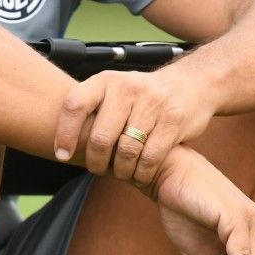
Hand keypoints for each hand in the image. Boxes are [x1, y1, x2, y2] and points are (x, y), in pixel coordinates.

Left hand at [53, 65, 215, 186]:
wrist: (191, 83)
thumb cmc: (144, 95)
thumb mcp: (116, 90)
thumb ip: (93, 110)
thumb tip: (63, 144)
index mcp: (107, 80)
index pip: (75, 105)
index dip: (64, 134)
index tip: (62, 155)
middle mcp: (127, 88)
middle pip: (100, 137)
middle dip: (96, 161)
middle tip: (98, 169)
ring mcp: (152, 103)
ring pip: (126, 151)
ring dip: (121, 171)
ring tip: (122, 173)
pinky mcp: (173, 120)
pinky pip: (150, 157)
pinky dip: (142, 172)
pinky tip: (141, 174)